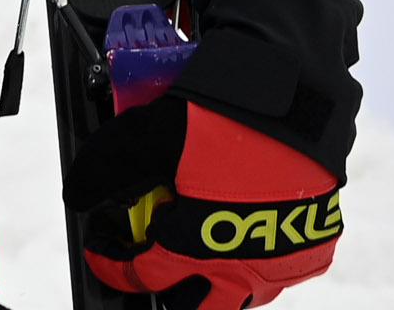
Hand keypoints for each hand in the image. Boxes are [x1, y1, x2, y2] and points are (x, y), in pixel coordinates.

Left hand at [73, 98, 339, 308]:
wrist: (293, 104)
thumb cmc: (218, 120)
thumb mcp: (143, 137)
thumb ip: (105, 171)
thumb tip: (78, 198)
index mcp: (196, 248)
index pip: (142, 278)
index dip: (112, 266)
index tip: (100, 249)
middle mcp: (242, 268)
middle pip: (197, 307)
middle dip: (169, 292)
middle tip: (150, 267)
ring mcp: (283, 265)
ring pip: (240, 296)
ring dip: (212, 279)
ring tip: (194, 249)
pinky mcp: (315, 251)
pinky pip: (278, 274)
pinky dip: (253, 261)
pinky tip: (239, 234)